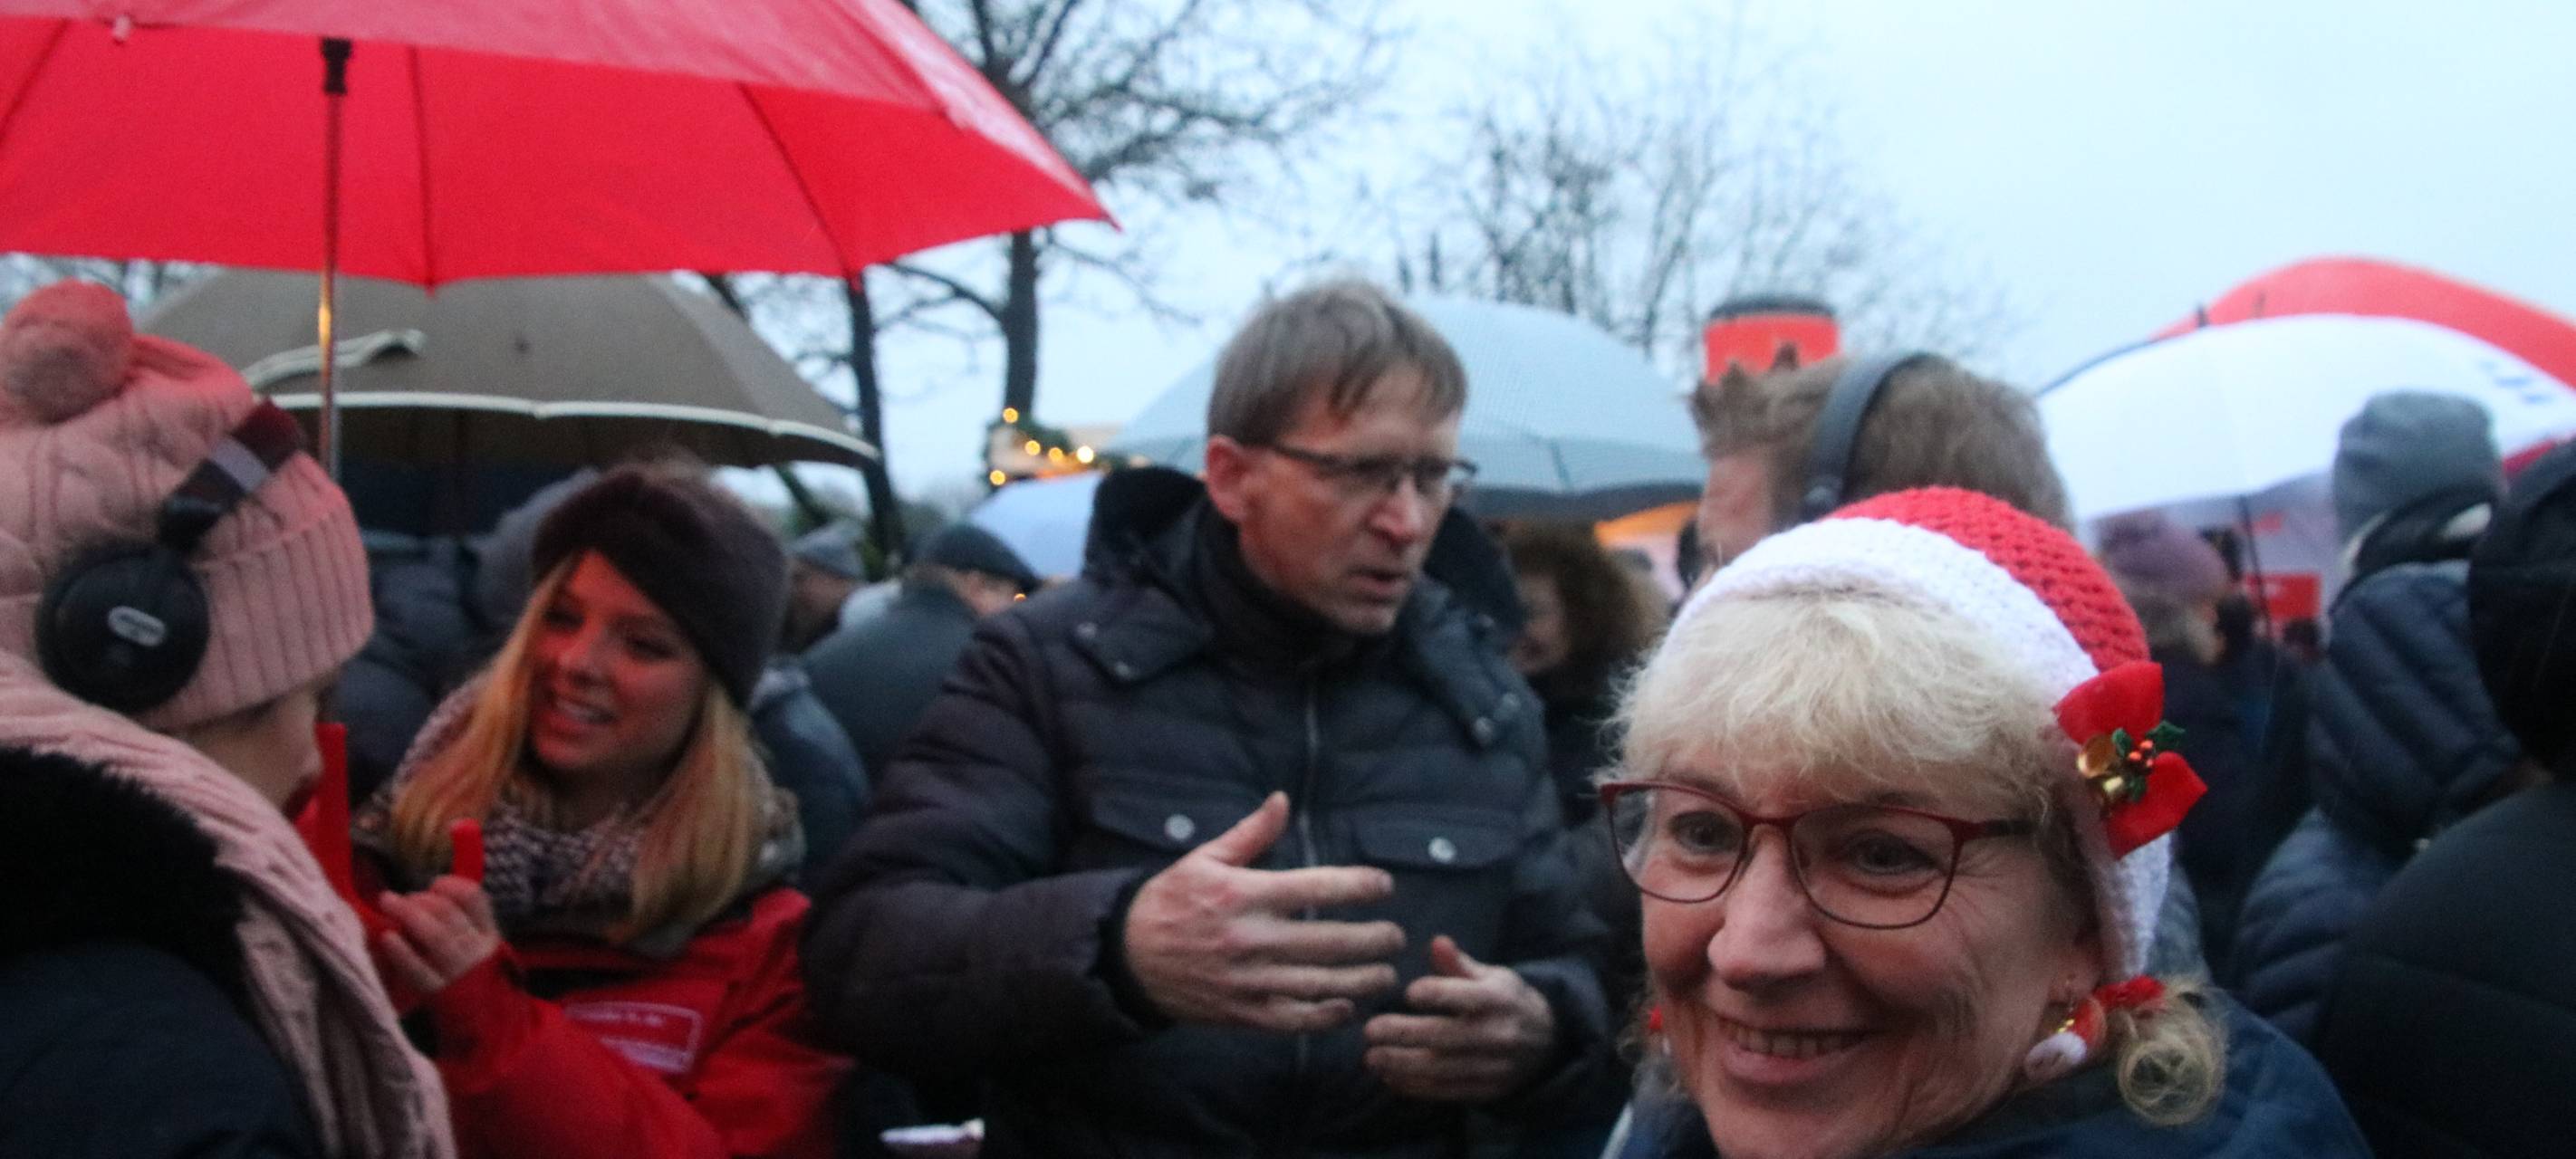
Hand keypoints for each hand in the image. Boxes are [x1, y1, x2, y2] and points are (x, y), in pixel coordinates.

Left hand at [373, 875, 501, 997]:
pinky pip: (418, 969)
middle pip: (448, 913)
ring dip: (408, 914)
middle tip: (397, 898)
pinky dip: (401, 952)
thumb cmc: (471, 973)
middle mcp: (474, 947)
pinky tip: (387, 938)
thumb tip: (429, 891)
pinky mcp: (437, 991)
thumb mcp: (479, 943)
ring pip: (435, 936)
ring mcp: (456, 969)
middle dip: (420, 899)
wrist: (483, 1019)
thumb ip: (462, 918)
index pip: (474, 898)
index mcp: (487, 932)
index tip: (433, 885)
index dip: (450, 886)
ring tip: (387, 903)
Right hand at [1123, 792, 1406, 1032]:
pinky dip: (1326, 1015)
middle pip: (1329, 941)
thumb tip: (1283, 801)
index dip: (1359, 886)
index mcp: (1244, 895)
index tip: (1384, 885)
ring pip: (1320, 983)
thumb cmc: (1169, 902)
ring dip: (1362, 980)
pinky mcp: (1242, 1013)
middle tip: (1397, 936)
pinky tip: (1348, 1007)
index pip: (1317, 888)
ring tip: (1387, 973)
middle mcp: (1250, 939)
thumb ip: (1250, 834)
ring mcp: (1248, 981)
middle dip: (1373, 939)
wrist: (1126, 957)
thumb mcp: (1204, 859)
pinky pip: (1294, 1019)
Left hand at [1363, 935, 1557, 1101]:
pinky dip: (1415, 1087)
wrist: (1547, 1041)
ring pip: (1441, 1069)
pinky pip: (1446, 1091)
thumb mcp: (1492, 975)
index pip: (1463, 996)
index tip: (1407, 992)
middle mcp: (1496, 1034)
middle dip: (1403, 1034)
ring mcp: (1492, 1066)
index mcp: (1497, 999)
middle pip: (1444, 1037)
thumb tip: (1437, 941)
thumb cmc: (1506, 1001)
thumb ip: (1460, 964)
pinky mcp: (1486, 1091)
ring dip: (1402, 1065)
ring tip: (1371, 1058)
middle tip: (1369, 1030)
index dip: (1435, 993)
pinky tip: (1390, 1077)